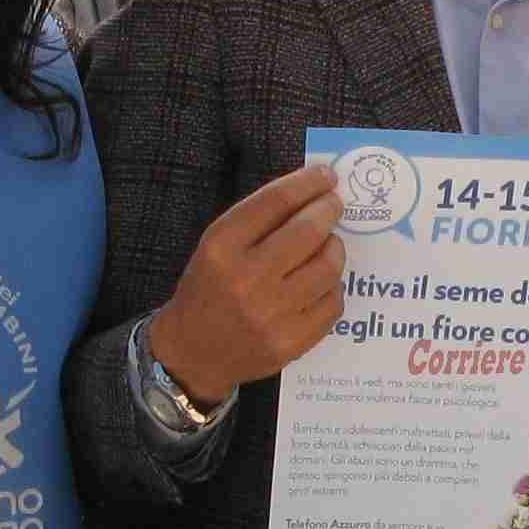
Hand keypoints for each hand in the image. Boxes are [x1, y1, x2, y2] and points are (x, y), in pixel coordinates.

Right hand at [147, 162, 345, 406]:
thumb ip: (258, 219)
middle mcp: (246, 279)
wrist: (193, 352)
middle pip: (307, 232)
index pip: (275, 201)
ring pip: (327, 267)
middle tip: (333, 205)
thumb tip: (312, 191)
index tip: (326, 175)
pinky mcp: (291, 342)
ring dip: (334, 248)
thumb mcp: (216, 245)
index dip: (307, 183)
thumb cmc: (208, 289)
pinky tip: (321, 283)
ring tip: (327, 245)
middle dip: (328, 210)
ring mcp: (271, 315)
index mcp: (221, 247)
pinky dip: (333, 286)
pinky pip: (333, 303)